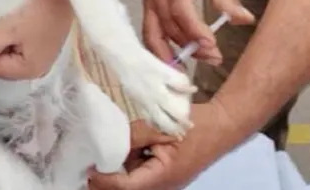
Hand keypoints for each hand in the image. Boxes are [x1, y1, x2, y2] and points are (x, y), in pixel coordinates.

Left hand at [0, 0, 73, 78]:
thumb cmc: (35, 9)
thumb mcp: (6, 29)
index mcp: (28, 70)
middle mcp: (39, 69)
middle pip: (2, 63)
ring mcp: (45, 56)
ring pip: (11, 53)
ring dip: (3, 40)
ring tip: (1, 22)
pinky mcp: (47, 42)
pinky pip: (22, 45)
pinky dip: (14, 35)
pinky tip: (14, 21)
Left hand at [90, 103, 231, 189]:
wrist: (222, 125)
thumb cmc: (195, 125)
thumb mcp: (161, 127)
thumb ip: (135, 135)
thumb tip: (109, 142)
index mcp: (163, 177)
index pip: (126, 187)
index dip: (104, 179)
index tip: (88, 168)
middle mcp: (164, 186)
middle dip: (107, 181)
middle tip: (88, 165)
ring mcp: (165, 183)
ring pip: (133, 184)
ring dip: (118, 173)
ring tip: (102, 156)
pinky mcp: (165, 176)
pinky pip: (141, 177)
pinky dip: (130, 167)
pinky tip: (124, 151)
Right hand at [142, 0, 253, 63]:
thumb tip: (246, 19)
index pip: (181, 10)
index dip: (194, 30)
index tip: (212, 45)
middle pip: (170, 26)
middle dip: (191, 46)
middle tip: (214, 58)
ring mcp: (148, 3)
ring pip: (156, 35)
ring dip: (175, 54)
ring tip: (195, 67)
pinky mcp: (147, 10)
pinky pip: (149, 35)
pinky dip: (160, 52)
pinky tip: (174, 64)